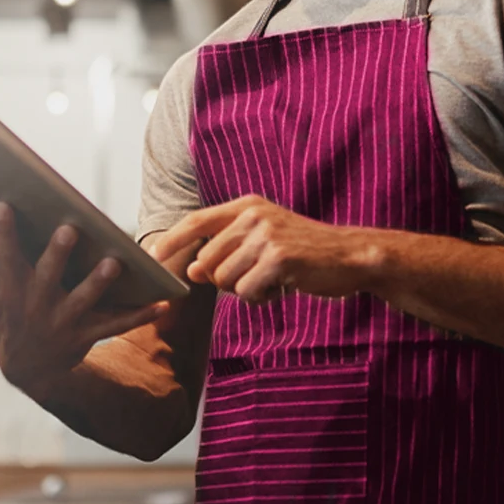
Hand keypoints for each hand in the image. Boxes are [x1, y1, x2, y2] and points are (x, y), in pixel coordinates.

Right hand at [0, 202, 169, 399]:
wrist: (28, 369)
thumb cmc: (10, 316)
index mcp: (13, 289)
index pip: (5, 256)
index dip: (3, 232)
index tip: (5, 204)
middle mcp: (36, 305)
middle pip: (46, 277)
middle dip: (56, 254)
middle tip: (70, 229)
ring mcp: (62, 323)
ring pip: (83, 302)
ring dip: (98, 283)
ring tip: (115, 263)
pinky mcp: (87, 337)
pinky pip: (116, 326)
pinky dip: (140, 316)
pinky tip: (163, 303)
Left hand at [149, 195, 370, 304]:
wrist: (350, 256)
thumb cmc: (304, 251)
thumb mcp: (264, 238)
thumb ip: (227, 249)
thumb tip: (192, 270)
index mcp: (247, 206)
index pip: (196, 221)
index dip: (171, 240)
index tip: (152, 257)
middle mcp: (253, 215)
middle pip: (208, 261)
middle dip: (226, 280)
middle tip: (259, 276)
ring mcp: (266, 235)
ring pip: (225, 280)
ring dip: (247, 290)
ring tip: (274, 279)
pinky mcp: (278, 258)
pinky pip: (247, 292)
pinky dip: (262, 297)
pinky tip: (284, 286)